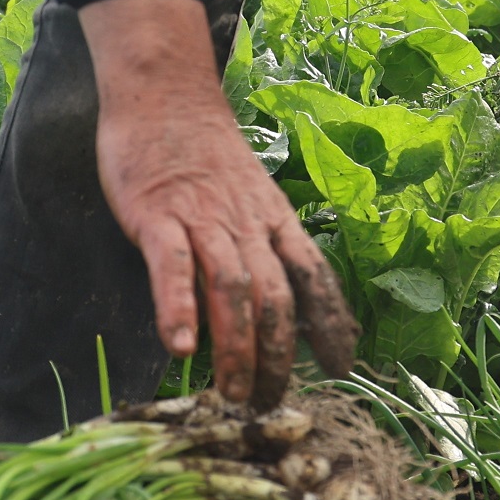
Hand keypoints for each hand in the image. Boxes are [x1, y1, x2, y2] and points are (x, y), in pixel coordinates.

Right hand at [83, 0, 358, 406]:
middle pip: (276, 297)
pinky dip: (179, 306)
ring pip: (233, 288)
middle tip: (268, 406)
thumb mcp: (250, 194)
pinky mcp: (157, 215)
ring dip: (237, 348)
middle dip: (277, 358)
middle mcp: (247, 223)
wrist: (164, 93)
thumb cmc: (203, 154)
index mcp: (274, 219)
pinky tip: (181, 347)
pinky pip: (173, 265)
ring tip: (231, 396)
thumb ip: (265, 243)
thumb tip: (282, 304)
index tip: (342, 367)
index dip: (331, 323)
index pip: (314, 276)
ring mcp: (203, 218)